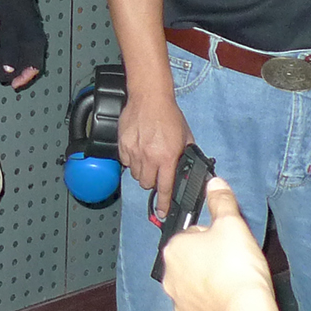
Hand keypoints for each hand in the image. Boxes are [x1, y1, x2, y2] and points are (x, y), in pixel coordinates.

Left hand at [0, 0, 44, 88]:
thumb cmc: (11, 12)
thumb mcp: (8, 34)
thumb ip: (9, 54)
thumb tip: (9, 72)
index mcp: (34, 44)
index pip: (34, 67)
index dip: (24, 78)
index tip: (13, 85)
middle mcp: (36, 44)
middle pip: (29, 65)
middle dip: (15, 73)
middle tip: (0, 75)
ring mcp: (32, 40)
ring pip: (24, 59)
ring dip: (11, 65)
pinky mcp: (26, 36)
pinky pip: (21, 51)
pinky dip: (11, 56)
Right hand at [118, 85, 193, 211]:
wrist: (149, 97)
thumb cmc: (169, 115)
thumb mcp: (185, 137)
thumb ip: (185, 156)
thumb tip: (188, 171)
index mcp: (167, 156)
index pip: (164, 187)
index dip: (163, 203)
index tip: (161, 212)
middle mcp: (149, 157)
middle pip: (147, 184)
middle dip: (153, 181)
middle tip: (157, 171)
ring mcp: (134, 151)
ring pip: (136, 175)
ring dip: (143, 171)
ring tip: (148, 157)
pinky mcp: (122, 145)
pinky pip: (126, 162)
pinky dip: (132, 160)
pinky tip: (139, 148)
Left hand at [160, 179, 274, 310]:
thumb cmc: (236, 269)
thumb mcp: (232, 224)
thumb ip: (221, 201)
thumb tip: (215, 183)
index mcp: (174, 249)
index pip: (193, 235)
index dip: (215, 237)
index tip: (231, 244)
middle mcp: (169, 277)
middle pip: (192, 262)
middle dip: (211, 262)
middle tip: (236, 264)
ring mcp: (179, 305)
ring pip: (196, 288)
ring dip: (212, 286)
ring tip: (236, 286)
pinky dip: (215, 310)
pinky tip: (232, 306)